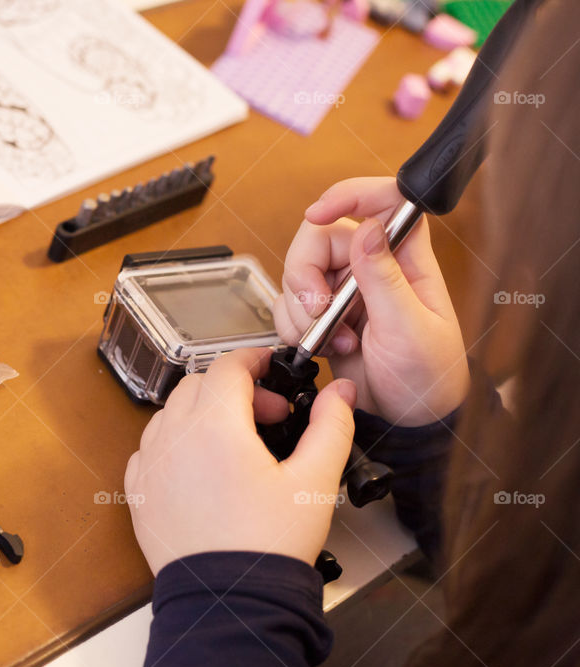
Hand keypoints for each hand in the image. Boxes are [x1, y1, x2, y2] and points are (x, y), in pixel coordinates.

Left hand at [124, 348, 356, 576]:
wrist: (227, 603)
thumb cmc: (267, 547)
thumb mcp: (314, 482)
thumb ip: (330, 427)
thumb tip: (340, 392)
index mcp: (214, 426)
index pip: (227, 366)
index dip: (254, 360)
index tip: (271, 368)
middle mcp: (173, 437)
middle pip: (198, 384)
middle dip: (235, 389)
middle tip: (269, 417)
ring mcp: (150, 464)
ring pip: (171, 413)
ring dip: (203, 413)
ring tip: (237, 444)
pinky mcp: (139, 490)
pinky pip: (153, 447)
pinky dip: (177, 442)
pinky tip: (203, 467)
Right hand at [275, 177, 468, 425]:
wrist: (405, 421)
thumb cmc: (427, 376)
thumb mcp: (410, 329)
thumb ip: (385, 280)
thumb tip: (368, 231)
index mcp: (405, 258)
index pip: (381, 202)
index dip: (348, 195)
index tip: (319, 213)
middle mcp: (371, 267)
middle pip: (320, 236)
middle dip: (306, 273)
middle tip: (317, 307)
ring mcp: (343, 291)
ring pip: (298, 273)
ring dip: (302, 309)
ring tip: (334, 340)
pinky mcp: (323, 315)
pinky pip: (289, 305)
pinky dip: (295, 327)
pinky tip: (325, 348)